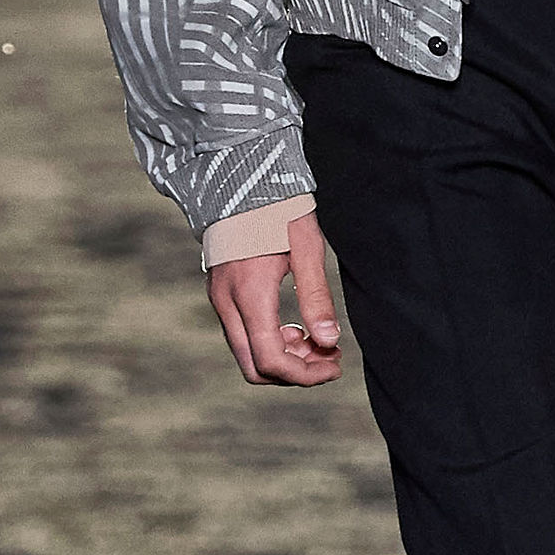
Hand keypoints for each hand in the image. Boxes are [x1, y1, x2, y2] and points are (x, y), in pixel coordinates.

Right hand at [207, 209, 342, 386]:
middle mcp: (227, 303)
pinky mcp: (220, 294)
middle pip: (254, 367)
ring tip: (316, 340)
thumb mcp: (307, 248)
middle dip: (294, 372)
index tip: (335, 364)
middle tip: (328, 356)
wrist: (242, 179)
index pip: (271, 360)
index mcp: (250, 294)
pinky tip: (293, 328)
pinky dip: (268, 342)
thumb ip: (317, 297)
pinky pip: (242, 335)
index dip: (305, 374)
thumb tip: (330, 342)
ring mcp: (219, 299)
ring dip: (283, 358)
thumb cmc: (279, 208)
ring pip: (247, 354)